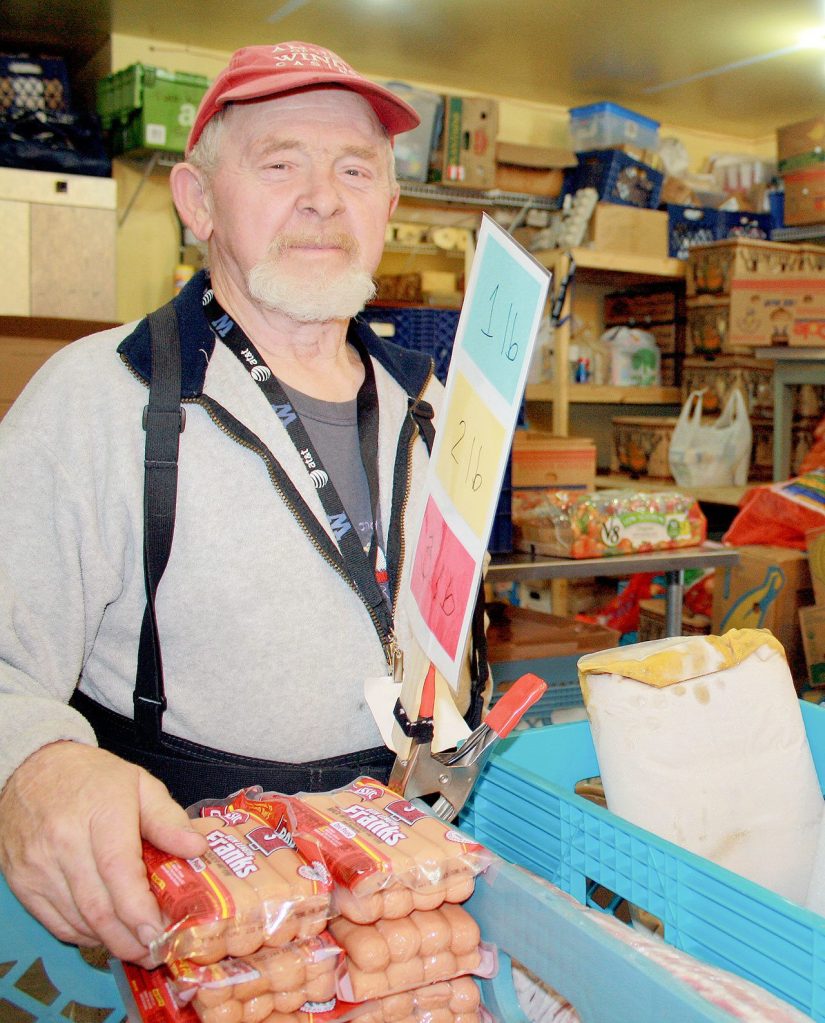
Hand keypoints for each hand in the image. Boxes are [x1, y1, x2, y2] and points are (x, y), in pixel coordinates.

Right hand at [0, 741, 207, 965]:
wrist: (33, 769)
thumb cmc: (93, 777)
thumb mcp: (139, 784)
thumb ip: (167, 819)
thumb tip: (196, 849)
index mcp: (101, 813)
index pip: (119, 870)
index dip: (139, 909)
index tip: (159, 932)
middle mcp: (65, 841)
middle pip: (98, 905)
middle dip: (130, 938)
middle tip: (157, 951)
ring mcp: (39, 865)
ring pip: (77, 920)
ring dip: (110, 941)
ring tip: (138, 947)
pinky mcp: (22, 882)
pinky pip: (56, 922)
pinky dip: (84, 935)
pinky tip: (106, 934)